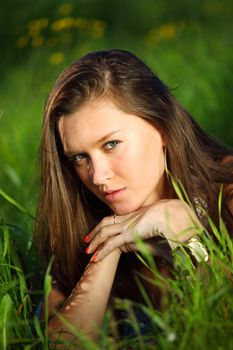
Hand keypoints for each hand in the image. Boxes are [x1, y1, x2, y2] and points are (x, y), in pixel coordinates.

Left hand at [84, 199, 202, 261]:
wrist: (180, 216)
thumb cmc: (175, 222)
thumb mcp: (160, 231)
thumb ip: (149, 236)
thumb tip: (138, 243)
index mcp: (138, 216)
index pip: (117, 219)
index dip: (107, 225)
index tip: (100, 232)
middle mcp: (131, 218)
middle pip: (107, 222)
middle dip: (95, 231)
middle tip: (87, 239)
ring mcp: (130, 225)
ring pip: (106, 232)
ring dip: (95, 241)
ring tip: (88, 250)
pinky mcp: (131, 233)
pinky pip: (112, 243)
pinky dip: (103, 250)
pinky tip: (96, 258)